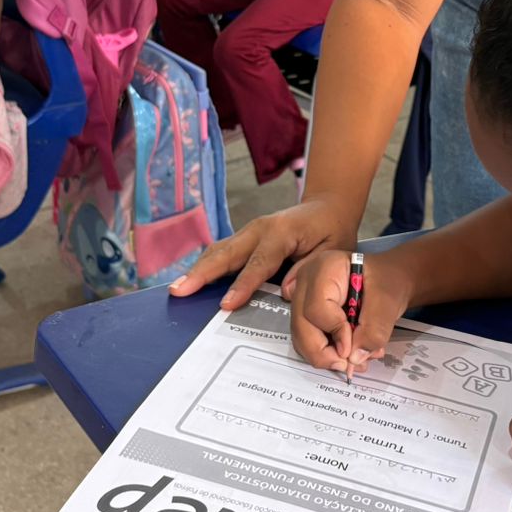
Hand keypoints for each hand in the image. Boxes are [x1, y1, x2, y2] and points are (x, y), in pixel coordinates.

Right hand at [169, 197, 357, 309]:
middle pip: (226, 253)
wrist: (328, 207)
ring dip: (197, 270)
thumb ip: (310, 269)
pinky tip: (191, 282)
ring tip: (176, 289)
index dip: (242, 284)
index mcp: (282, 232)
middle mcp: (259, 229)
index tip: (225, 304)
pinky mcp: (244, 238)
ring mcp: (248, 231)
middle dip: (202, 273)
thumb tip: (284, 290)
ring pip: (218, 251)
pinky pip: (221, 252)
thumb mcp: (334, 250)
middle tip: (179, 291)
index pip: (259, 263)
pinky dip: (204, 266)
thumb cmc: (332, 231)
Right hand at [286, 249, 412, 373]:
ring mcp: (301, 296)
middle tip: (349, 365)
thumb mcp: (389, 302)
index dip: (335, 333)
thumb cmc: (388, 282)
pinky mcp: (305, 312)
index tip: (355, 349)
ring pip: (300, 336)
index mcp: (325, 268)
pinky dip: (325, 352)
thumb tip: (354, 359)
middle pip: (301, 325)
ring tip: (355, 360)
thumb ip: (374, 330)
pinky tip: (348, 353)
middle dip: (324, 353)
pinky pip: (306, 338)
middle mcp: (305, 281)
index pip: (317, 308)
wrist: (388, 279)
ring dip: (326, 356)